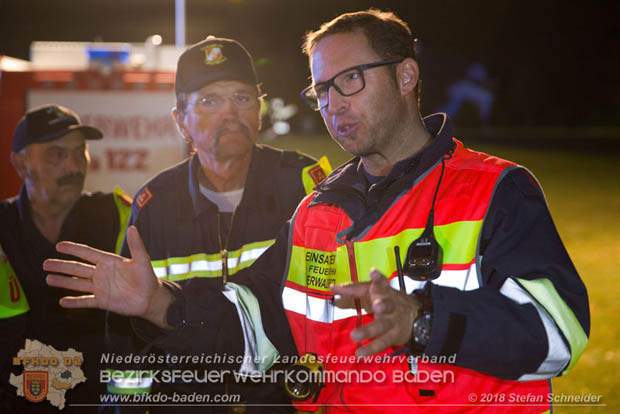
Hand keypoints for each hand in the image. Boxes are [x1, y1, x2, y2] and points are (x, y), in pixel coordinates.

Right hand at [44, 225, 173, 328]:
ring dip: (63, 282)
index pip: (88, 253)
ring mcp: (100, 288)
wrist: (151, 299)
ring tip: (48, 279)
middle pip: (77, 268)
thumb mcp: (142, 260)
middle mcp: (101, 274)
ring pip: (77, 284)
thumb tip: (133, 227)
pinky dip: (74, 302)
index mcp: (109, 262)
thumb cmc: (148, 278)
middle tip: (45, 263)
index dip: (74, 249)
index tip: (59, 245)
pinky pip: (85, 301)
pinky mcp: (102, 301)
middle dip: (62, 266)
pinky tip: (62, 302)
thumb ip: (136, 245)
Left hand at [331, 268, 419, 356]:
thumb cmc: (385, 299)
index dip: (378, 277)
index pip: (382, 282)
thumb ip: (352, 289)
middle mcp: (391, 305)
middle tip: (376, 306)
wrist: (414, 314)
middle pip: (387, 304)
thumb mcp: (371, 290)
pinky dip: (371, 348)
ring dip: (369, 331)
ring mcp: (393, 321)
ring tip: (355, 335)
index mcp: (384, 291)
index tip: (373, 271)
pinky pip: (382, 343)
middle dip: (383, 305)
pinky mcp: (394, 336)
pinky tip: (360, 353)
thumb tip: (332, 287)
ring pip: (382, 326)